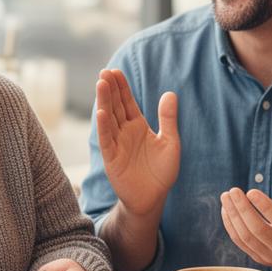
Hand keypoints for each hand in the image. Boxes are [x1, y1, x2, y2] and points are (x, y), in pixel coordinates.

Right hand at [96, 69, 179, 215]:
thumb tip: (170, 93)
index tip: (115, 72)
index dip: (122, 88)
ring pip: (108, 119)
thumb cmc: (162, 172)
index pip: (127, 102)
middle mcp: (124, 132)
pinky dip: (104, 127)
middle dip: (110, 90)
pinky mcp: (112, 159)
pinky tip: (101, 113)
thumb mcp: (170, 142)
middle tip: (104, 72)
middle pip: (115, 107)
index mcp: (138, 126)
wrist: (153, 198)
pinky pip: (107, 140)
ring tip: (101, 84)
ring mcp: (116, 145)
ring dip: (104, 102)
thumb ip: (167, 119)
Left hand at [220, 175, 271, 270]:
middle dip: (242, 209)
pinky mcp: (260, 258)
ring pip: (246, 237)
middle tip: (233, 191)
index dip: (265, 206)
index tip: (251, 191)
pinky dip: (231, 226)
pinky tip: (227, 209)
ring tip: (226, 197)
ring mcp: (270, 256)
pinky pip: (241, 243)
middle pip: (258, 230)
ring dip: (232, 216)